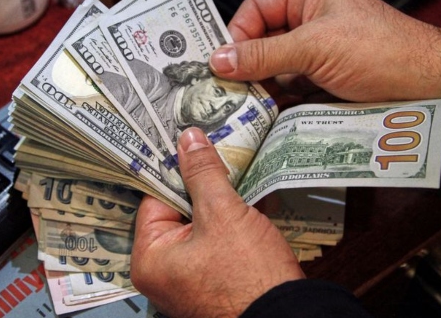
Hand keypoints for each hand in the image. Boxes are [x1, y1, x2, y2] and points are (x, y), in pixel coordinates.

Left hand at [131, 127, 304, 317]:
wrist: (289, 317)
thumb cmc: (250, 277)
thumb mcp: (223, 214)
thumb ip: (203, 173)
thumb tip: (189, 140)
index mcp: (150, 260)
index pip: (155, 199)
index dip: (176, 170)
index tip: (191, 145)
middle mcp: (163, 273)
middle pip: (178, 211)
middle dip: (202, 186)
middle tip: (217, 155)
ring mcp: (190, 279)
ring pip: (201, 225)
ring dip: (220, 203)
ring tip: (236, 177)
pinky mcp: (215, 281)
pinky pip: (216, 242)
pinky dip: (231, 224)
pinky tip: (249, 205)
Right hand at [210, 0, 440, 101]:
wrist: (427, 88)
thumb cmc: (384, 50)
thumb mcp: (315, 46)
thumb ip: (265, 53)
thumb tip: (221, 59)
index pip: (258, 8)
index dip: (237, 31)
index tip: (222, 59)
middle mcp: (312, 23)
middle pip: (263, 41)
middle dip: (246, 64)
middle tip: (226, 87)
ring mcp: (319, 55)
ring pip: (276, 69)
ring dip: (261, 87)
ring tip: (244, 105)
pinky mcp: (325, 83)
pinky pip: (292, 90)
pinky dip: (279, 102)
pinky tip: (267, 115)